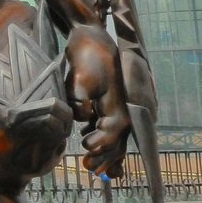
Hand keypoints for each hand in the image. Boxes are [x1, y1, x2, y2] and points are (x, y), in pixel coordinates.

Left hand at [65, 24, 130, 175]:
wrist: (92, 35)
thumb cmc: (85, 56)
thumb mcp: (78, 79)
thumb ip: (79, 103)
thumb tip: (83, 119)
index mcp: (118, 104)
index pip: (113, 134)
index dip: (100, 145)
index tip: (85, 149)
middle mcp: (123, 107)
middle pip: (118, 139)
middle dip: (105, 155)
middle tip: (88, 167)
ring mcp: (119, 103)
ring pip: (115, 133)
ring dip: (105, 147)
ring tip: (89, 160)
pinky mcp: (111, 98)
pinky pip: (110, 121)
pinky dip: (102, 133)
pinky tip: (88, 136)